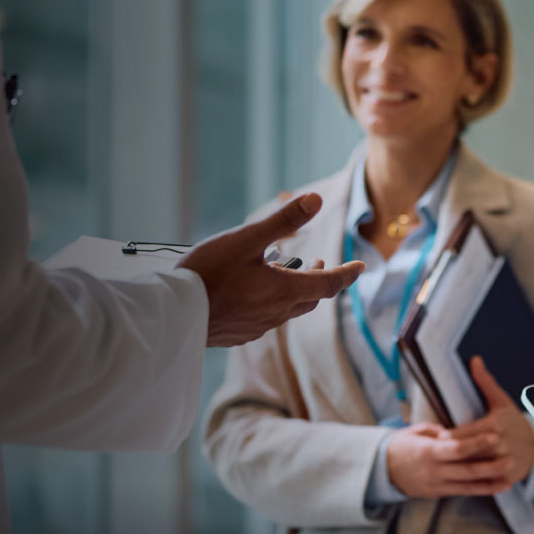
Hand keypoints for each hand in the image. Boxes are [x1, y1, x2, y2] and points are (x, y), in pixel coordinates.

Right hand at [178, 193, 363, 346]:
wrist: (173, 315)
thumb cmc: (209, 273)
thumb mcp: (247, 239)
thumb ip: (284, 221)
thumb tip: (317, 199)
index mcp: (284, 291)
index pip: (328, 284)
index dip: (347, 274)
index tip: (360, 266)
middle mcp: (276, 314)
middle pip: (309, 299)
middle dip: (319, 280)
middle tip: (318, 263)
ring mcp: (256, 327)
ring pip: (286, 310)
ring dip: (293, 291)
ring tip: (281, 272)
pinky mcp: (238, 335)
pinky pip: (264, 320)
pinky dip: (270, 304)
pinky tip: (252, 295)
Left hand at [386, 357, 533, 496]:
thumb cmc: (511, 421)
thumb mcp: (500, 400)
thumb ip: (484, 382)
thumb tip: (474, 360)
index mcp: (494, 425)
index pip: (464, 434)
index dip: (448, 437)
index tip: (438, 437)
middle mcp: (498, 445)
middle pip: (466, 453)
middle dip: (450, 454)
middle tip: (433, 454)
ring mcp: (501, 464)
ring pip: (472, 469)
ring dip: (457, 469)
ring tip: (442, 466)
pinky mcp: (504, 478)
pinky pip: (482, 482)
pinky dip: (470, 481)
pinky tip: (457, 478)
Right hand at [386, 422, 514, 497]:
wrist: (384, 469)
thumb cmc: (403, 445)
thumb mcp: (417, 430)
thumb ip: (438, 431)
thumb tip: (454, 433)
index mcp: (427, 451)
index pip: (456, 448)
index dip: (476, 443)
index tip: (493, 436)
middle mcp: (434, 470)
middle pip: (466, 469)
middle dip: (490, 465)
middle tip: (510, 458)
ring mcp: (437, 484)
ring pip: (468, 485)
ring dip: (490, 481)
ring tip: (510, 476)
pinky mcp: (440, 493)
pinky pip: (464, 492)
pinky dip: (482, 489)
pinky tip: (498, 486)